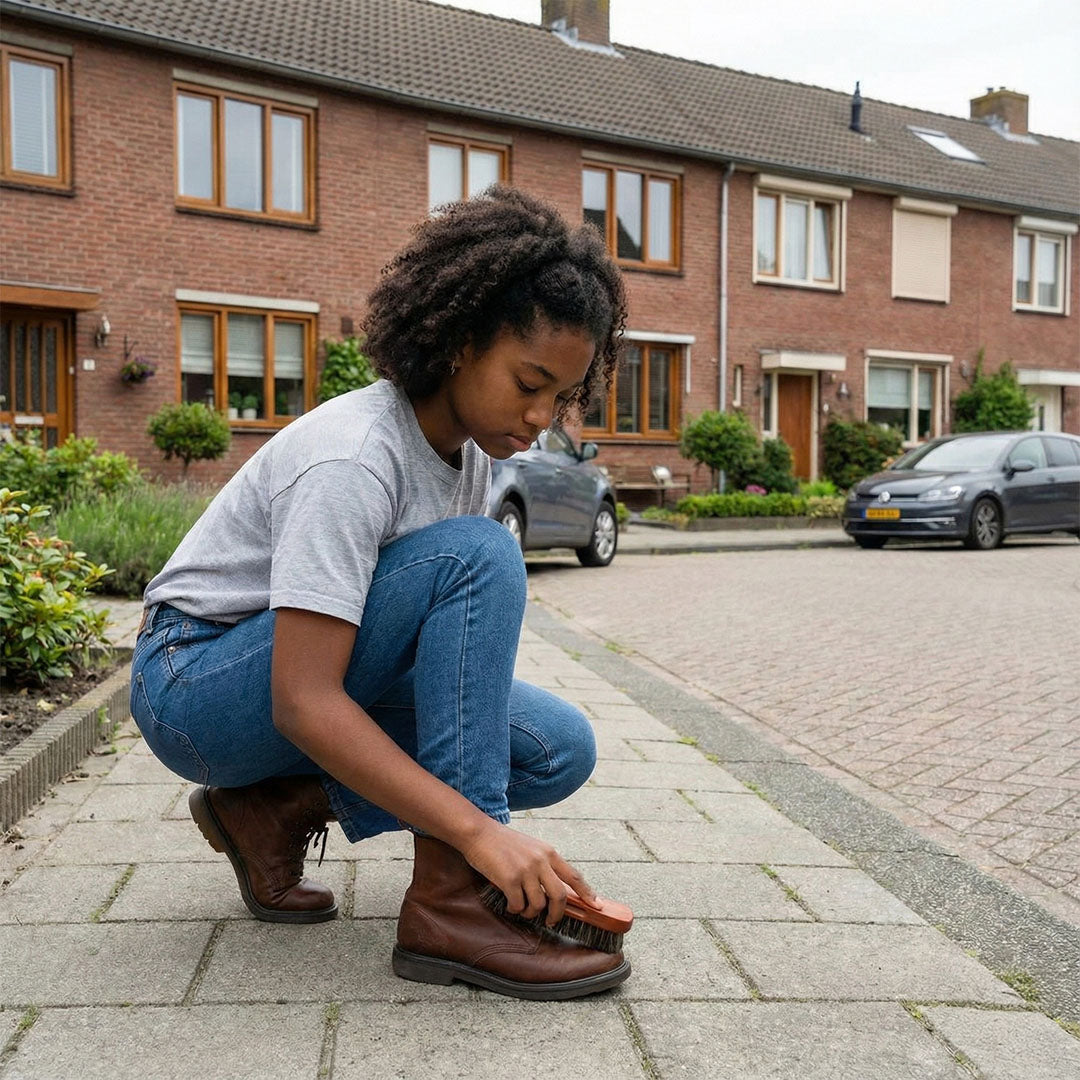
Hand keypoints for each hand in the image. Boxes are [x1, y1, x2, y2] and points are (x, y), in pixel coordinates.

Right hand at [458, 820, 597, 926]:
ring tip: (522, 909)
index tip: (596, 905)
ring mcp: (525, 870)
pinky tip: (509, 904)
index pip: (574, 875)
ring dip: (530, 913)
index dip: (587, 892)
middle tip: (551, 921)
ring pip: (538, 904)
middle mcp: (540, 861)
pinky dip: (515, 910)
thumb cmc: (503, 842)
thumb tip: (555, 890)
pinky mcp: (509, 879)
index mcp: (549, 852)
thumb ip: (544, 864)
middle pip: (560, 896)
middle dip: (558, 914)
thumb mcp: (531, 847)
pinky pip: (518, 905)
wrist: (479, 833)